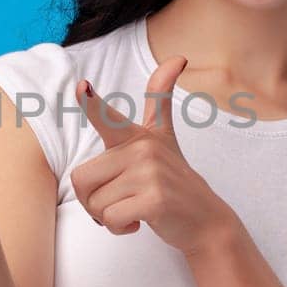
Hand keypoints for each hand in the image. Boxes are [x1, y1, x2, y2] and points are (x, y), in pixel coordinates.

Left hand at [70, 56, 241, 256]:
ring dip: (107, 217)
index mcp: (138, 137)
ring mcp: (150, 173)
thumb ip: (160, 101)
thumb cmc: (174, 181)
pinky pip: (111, 219)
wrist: (205, 220)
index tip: (81, 86)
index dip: (90, 102)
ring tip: (134, 209)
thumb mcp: (164, 138)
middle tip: (120, 200)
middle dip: (92, 201)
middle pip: (81, 180)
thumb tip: (177, 58)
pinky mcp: (154, 200)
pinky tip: (139, 222)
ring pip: (95, 203)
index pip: (109, 116)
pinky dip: (119, 228)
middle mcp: (143, 150)